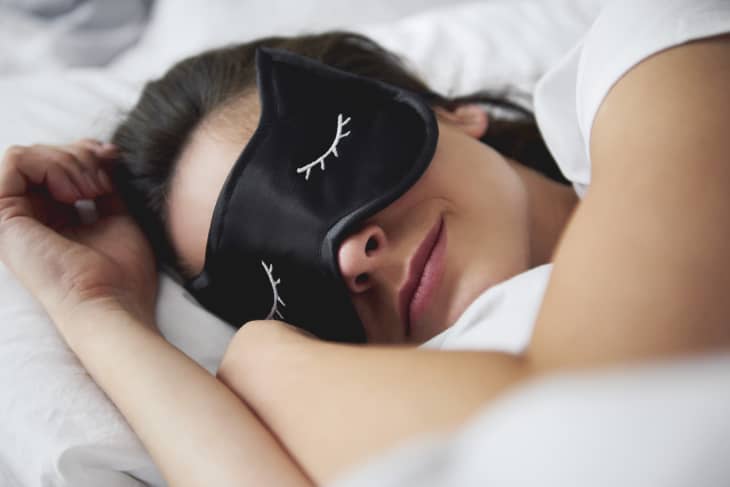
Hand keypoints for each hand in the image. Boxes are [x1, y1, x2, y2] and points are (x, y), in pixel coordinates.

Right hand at [0, 140, 157, 332]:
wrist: (112, 302)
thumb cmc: (122, 273)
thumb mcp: (119, 217)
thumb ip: (106, 187)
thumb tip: (107, 155)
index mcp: (53, 219)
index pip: (58, 165)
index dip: (86, 153)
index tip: (114, 159)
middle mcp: (29, 217)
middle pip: (43, 156)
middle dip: (80, 155)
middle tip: (105, 180)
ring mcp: (12, 218)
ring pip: (29, 155)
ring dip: (70, 162)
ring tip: (94, 190)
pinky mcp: (3, 218)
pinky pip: (16, 160)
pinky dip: (51, 165)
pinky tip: (76, 193)